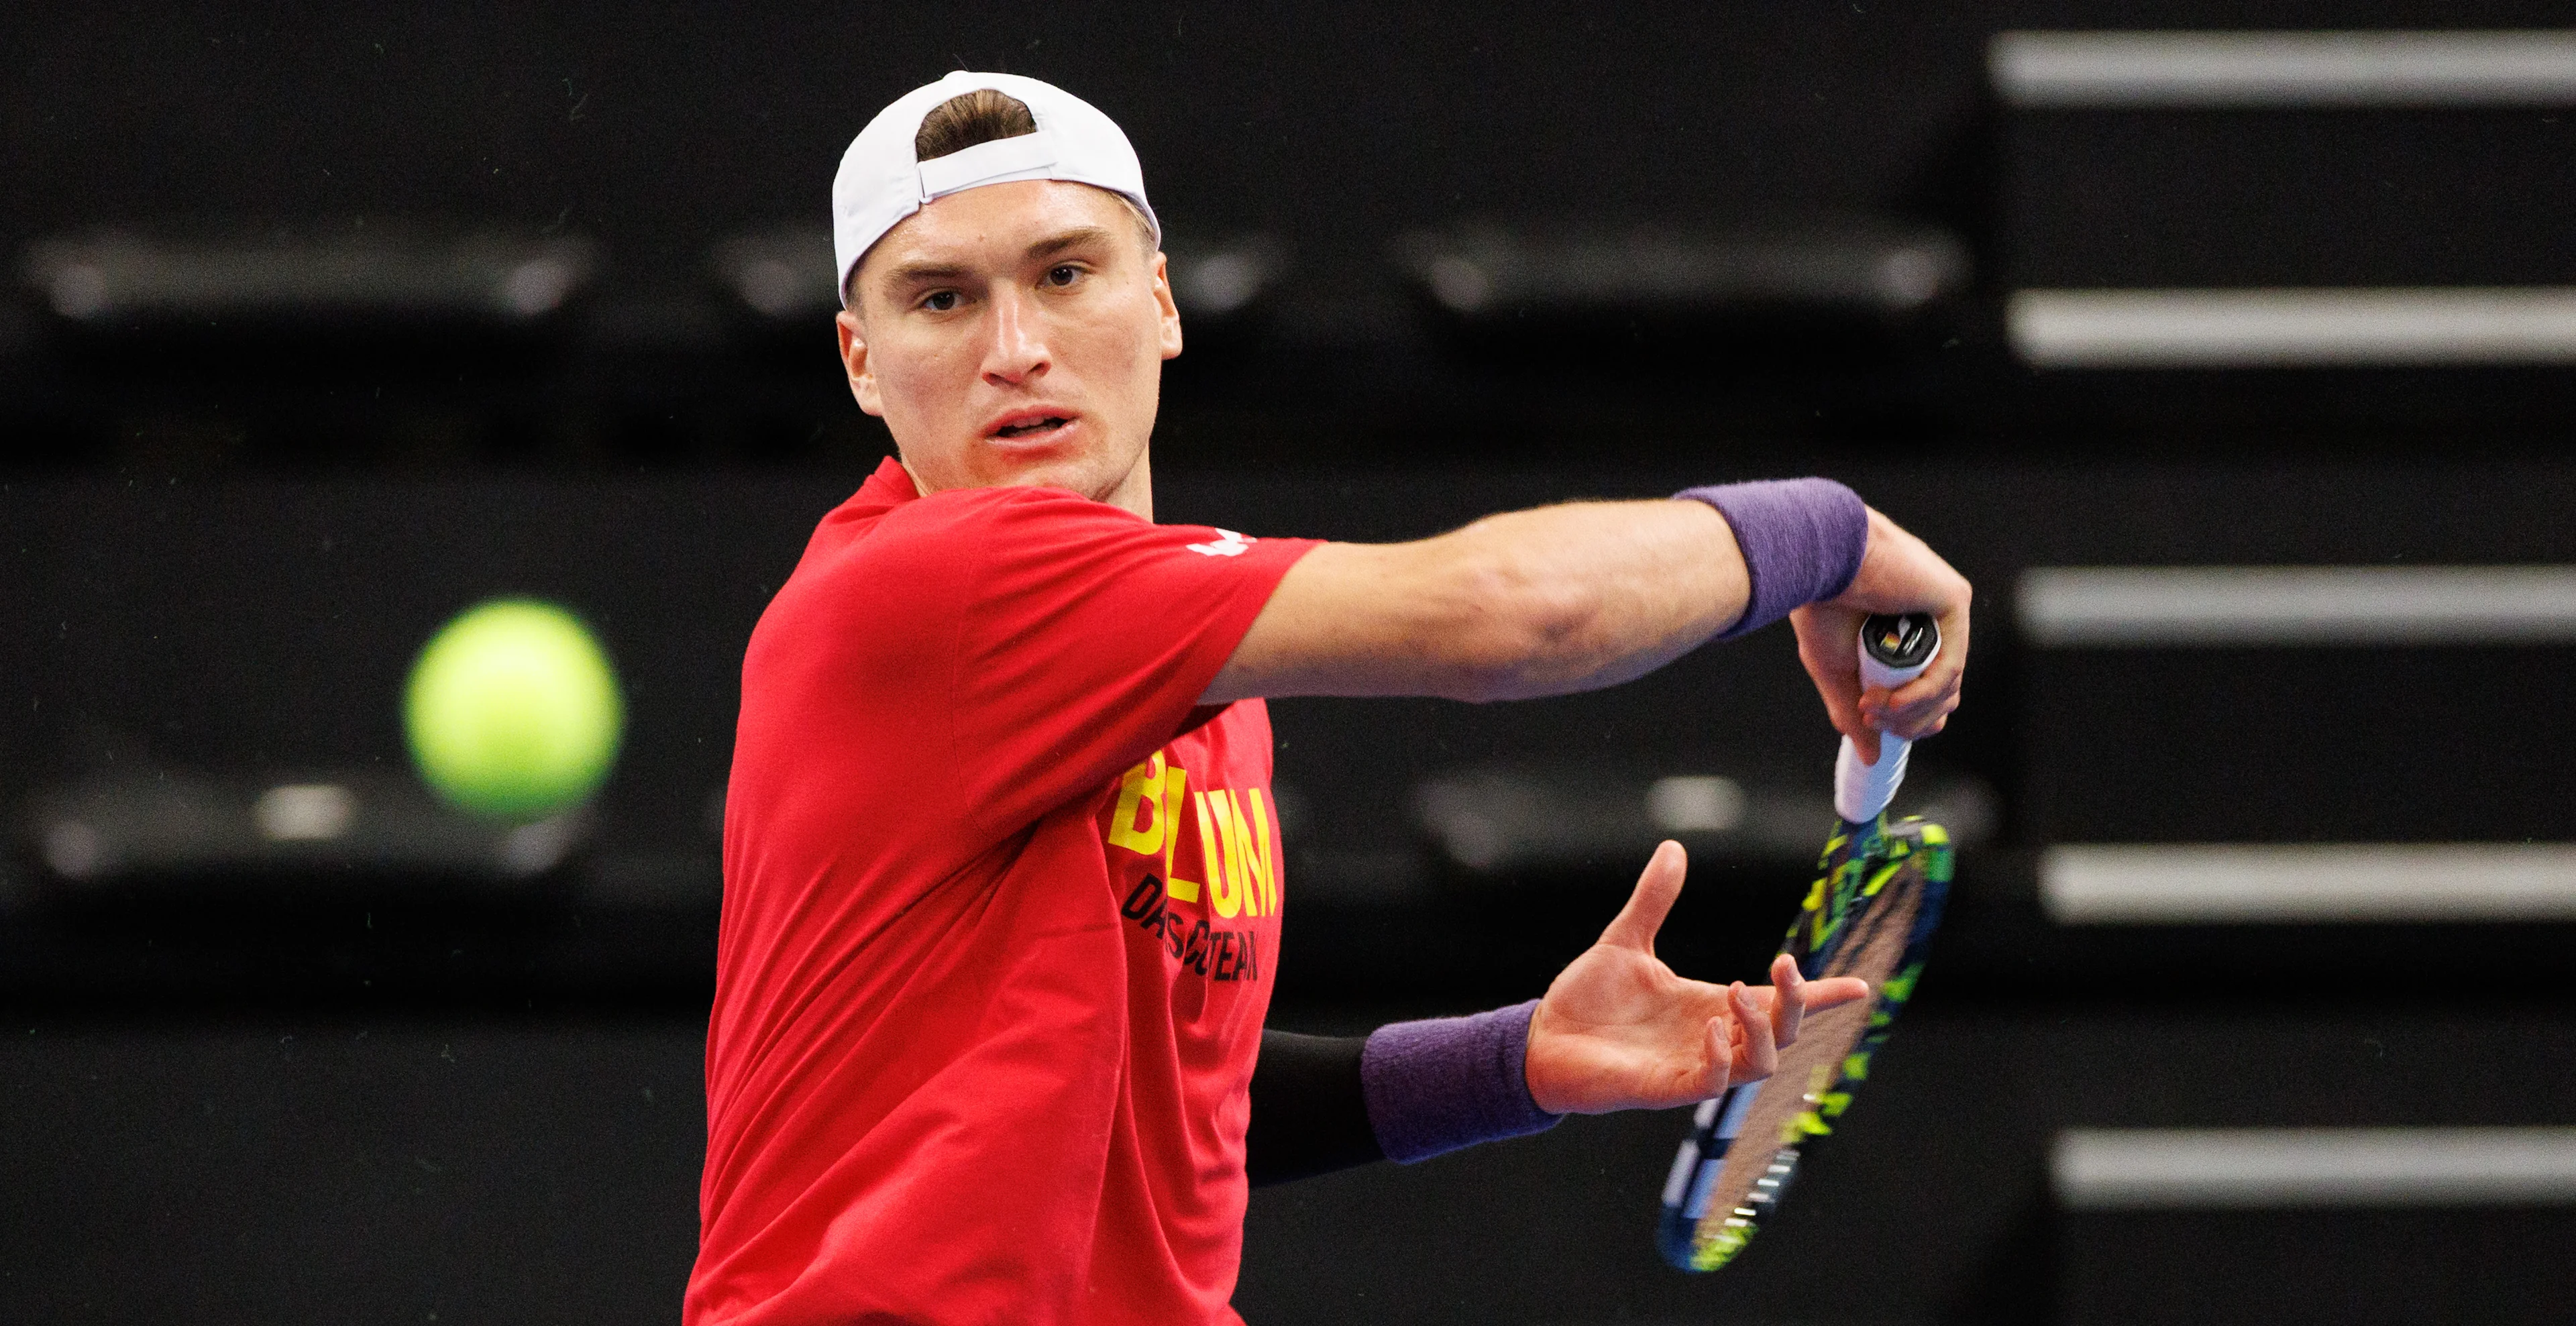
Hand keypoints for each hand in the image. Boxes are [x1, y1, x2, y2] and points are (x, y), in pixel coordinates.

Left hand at [1522, 841, 1869, 1114]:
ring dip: (1760, 1028)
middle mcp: (1711, 1038)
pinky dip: (1720, 1059)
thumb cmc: (1587, 1000)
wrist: (1540, 1040)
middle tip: (1782, 966)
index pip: (1779, 1006)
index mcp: (1711, 1005)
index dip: (1822, 998)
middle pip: (1785, 1033)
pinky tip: (1710, 1027)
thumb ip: (1654, 899)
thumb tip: (1674, 847)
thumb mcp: (1626, 940)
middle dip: (1798, 1003)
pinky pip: (1709, 1083)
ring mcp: (1692, 1066)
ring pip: (1761, 1063)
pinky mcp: (1663, 1088)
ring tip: (1739, 990)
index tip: (1861, 987)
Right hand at [1790, 506, 1970, 763]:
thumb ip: (1852, 711)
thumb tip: (1871, 756)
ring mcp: (1946, 611)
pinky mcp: (1953, 600)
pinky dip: (1920, 693)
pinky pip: (1949, 664)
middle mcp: (1931, 621)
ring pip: (1948, 685)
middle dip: (1909, 721)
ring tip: (1872, 710)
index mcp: (1905, 632)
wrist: (1817, 561)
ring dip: (1910, 711)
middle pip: (1942, 694)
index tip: (1877, 727)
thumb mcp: (1833, 669)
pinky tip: (1889, 702)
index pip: (1928, 690)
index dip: (1910, 719)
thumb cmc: (1819, 603)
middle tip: (1872, 720)